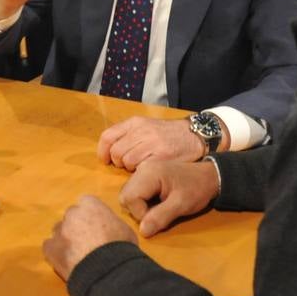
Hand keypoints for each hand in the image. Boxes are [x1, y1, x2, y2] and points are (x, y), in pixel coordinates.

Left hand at [42, 195, 136, 281]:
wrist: (108, 271)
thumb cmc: (121, 249)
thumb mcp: (125, 230)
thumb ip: (111, 223)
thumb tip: (109, 228)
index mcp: (91, 205)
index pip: (86, 203)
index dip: (91, 215)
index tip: (96, 226)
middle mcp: (72, 213)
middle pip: (71, 216)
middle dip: (77, 226)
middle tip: (87, 241)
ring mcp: (60, 230)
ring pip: (59, 231)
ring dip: (66, 239)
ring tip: (77, 254)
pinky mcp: (51, 248)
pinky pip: (50, 247)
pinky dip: (56, 252)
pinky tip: (67, 261)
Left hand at [98, 117, 223, 169]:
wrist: (193, 136)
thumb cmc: (167, 134)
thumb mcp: (146, 126)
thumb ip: (128, 134)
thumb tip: (108, 150)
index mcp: (136, 123)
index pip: (108, 136)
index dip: (103, 151)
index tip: (105, 160)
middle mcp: (142, 131)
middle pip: (116, 152)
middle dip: (118, 162)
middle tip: (127, 165)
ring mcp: (152, 143)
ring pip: (127, 161)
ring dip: (130, 168)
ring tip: (140, 167)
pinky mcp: (162, 156)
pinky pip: (141, 168)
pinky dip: (141, 172)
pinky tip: (148, 170)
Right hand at [119, 160, 219, 236]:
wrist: (209, 176)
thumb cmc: (197, 189)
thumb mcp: (181, 205)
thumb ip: (161, 217)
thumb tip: (142, 232)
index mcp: (149, 173)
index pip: (130, 198)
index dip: (141, 213)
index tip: (159, 216)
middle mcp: (142, 169)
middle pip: (125, 196)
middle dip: (138, 210)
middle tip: (157, 212)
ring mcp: (142, 170)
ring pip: (128, 194)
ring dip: (139, 206)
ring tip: (158, 206)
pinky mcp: (145, 175)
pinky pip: (135, 191)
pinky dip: (142, 201)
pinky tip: (156, 201)